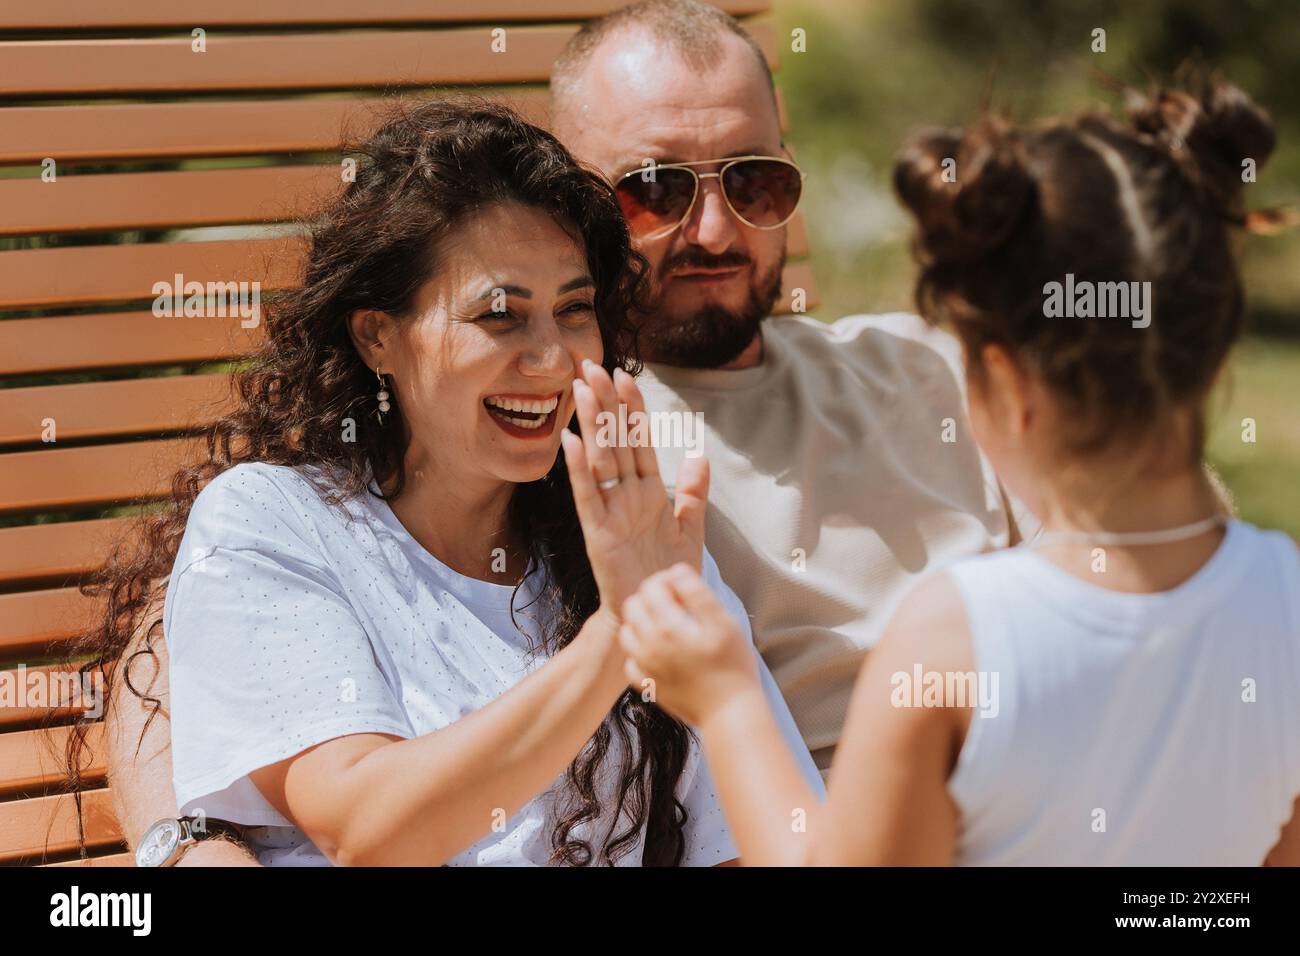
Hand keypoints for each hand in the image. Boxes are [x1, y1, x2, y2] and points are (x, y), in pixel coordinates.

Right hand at [560, 360, 708, 614]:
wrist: (653, 612)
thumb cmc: (667, 574)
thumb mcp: (690, 530)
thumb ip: (694, 493)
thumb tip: (700, 455)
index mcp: (648, 491)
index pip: (638, 440)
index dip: (631, 408)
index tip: (623, 374)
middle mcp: (625, 495)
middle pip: (615, 440)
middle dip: (604, 403)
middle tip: (591, 365)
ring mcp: (609, 511)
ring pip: (599, 458)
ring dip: (590, 423)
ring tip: (580, 388)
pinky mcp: (597, 533)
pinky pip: (586, 495)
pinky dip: (578, 469)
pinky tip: (570, 441)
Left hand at [618, 564, 759, 726]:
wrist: (730, 712)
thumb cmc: (733, 665)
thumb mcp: (723, 622)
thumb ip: (697, 593)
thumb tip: (676, 572)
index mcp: (668, 626)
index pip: (651, 588)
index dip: (666, 580)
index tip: (683, 587)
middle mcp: (649, 645)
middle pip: (633, 606)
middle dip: (651, 598)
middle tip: (675, 605)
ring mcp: (645, 667)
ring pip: (626, 633)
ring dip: (641, 622)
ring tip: (667, 626)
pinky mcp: (647, 685)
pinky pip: (630, 661)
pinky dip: (640, 652)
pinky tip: (660, 652)